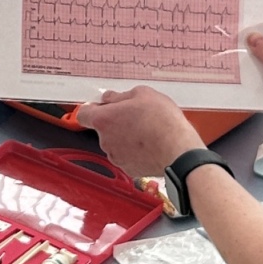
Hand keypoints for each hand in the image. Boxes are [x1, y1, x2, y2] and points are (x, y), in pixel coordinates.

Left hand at [77, 85, 205, 178]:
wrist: (179, 151)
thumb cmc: (162, 122)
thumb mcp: (143, 94)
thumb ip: (120, 96)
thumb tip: (110, 98)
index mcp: (104, 120)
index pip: (83, 114)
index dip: (92, 108)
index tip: (102, 106)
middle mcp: (105, 141)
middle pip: (103, 129)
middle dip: (116, 122)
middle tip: (135, 115)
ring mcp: (116, 157)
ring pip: (116, 143)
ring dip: (126, 137)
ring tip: (147, 130)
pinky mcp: (129, 169)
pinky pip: (127, 156)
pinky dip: (135, 151)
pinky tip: (150, 144)